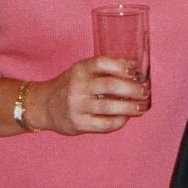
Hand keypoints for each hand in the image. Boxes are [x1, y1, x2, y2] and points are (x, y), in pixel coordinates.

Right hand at [27, 57, 149, 134]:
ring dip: (131, 107)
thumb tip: (135, 66)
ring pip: (110, 107)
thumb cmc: (69, 86)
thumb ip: (106, 68)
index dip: (121, 66)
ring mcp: (77, 106)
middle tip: (145, 92)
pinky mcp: (79, 123)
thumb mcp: (82, 71)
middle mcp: (77, 86)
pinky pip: (105, 124)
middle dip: (133, 89)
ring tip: (142, 107)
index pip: (101, 63)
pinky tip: (126, 118)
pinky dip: (120, 121)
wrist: (43, 106)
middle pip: (110, 85)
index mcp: (79, 70)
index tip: (135, 72)